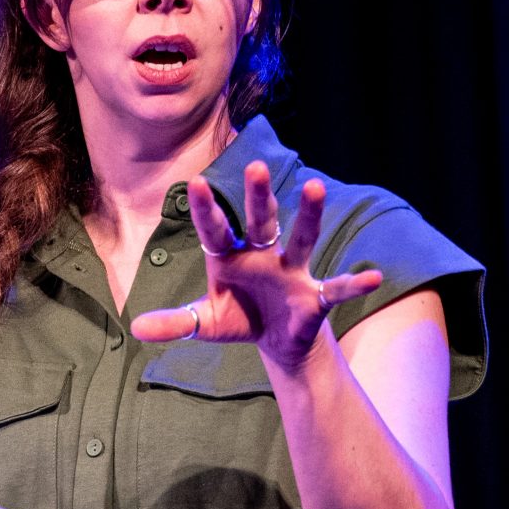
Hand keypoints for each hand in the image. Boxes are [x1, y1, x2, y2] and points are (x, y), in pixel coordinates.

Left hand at [131, 165, 382, 367]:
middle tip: (255, 166)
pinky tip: (373, 277)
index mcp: (231, 257)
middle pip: (261, 221)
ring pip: (302, 238)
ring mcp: (292, 271)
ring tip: (315, 188)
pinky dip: (355, 283)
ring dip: (308, 215)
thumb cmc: (239, 319)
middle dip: (258, 196)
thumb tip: (135, 328)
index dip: (207, 209)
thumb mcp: (206, 324)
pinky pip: (337, 287)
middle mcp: (263, 255)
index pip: (216, 229)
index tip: (194, 181)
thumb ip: (176, 323)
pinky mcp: (315, 295)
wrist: (276, 341)